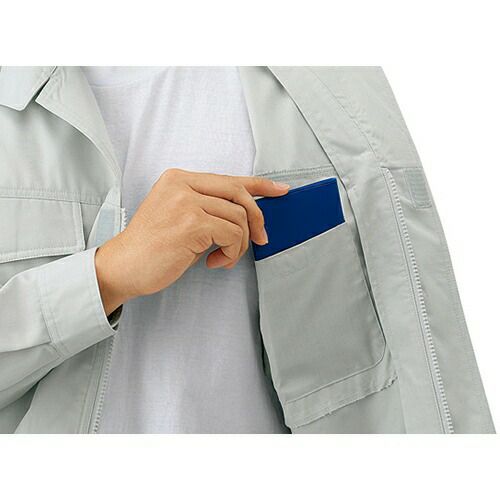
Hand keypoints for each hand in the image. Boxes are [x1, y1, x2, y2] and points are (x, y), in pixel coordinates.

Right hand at [95, 169, 288, 314]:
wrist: (123, 267)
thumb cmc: (153, 248)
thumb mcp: (182, 218)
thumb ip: (210, 209)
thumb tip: (247, 216)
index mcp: (179, 178)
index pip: (229, 178)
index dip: (260, 184)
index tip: (280, 190)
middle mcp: (183, 184)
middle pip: (239, 194)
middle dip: (257, 219)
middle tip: (259, 240)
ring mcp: (186, 201)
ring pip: (239, 217)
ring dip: (239, 244)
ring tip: (222, 257)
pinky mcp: (191, 222)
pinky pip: (232, 234)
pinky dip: (231, 253)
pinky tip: (214, 262)